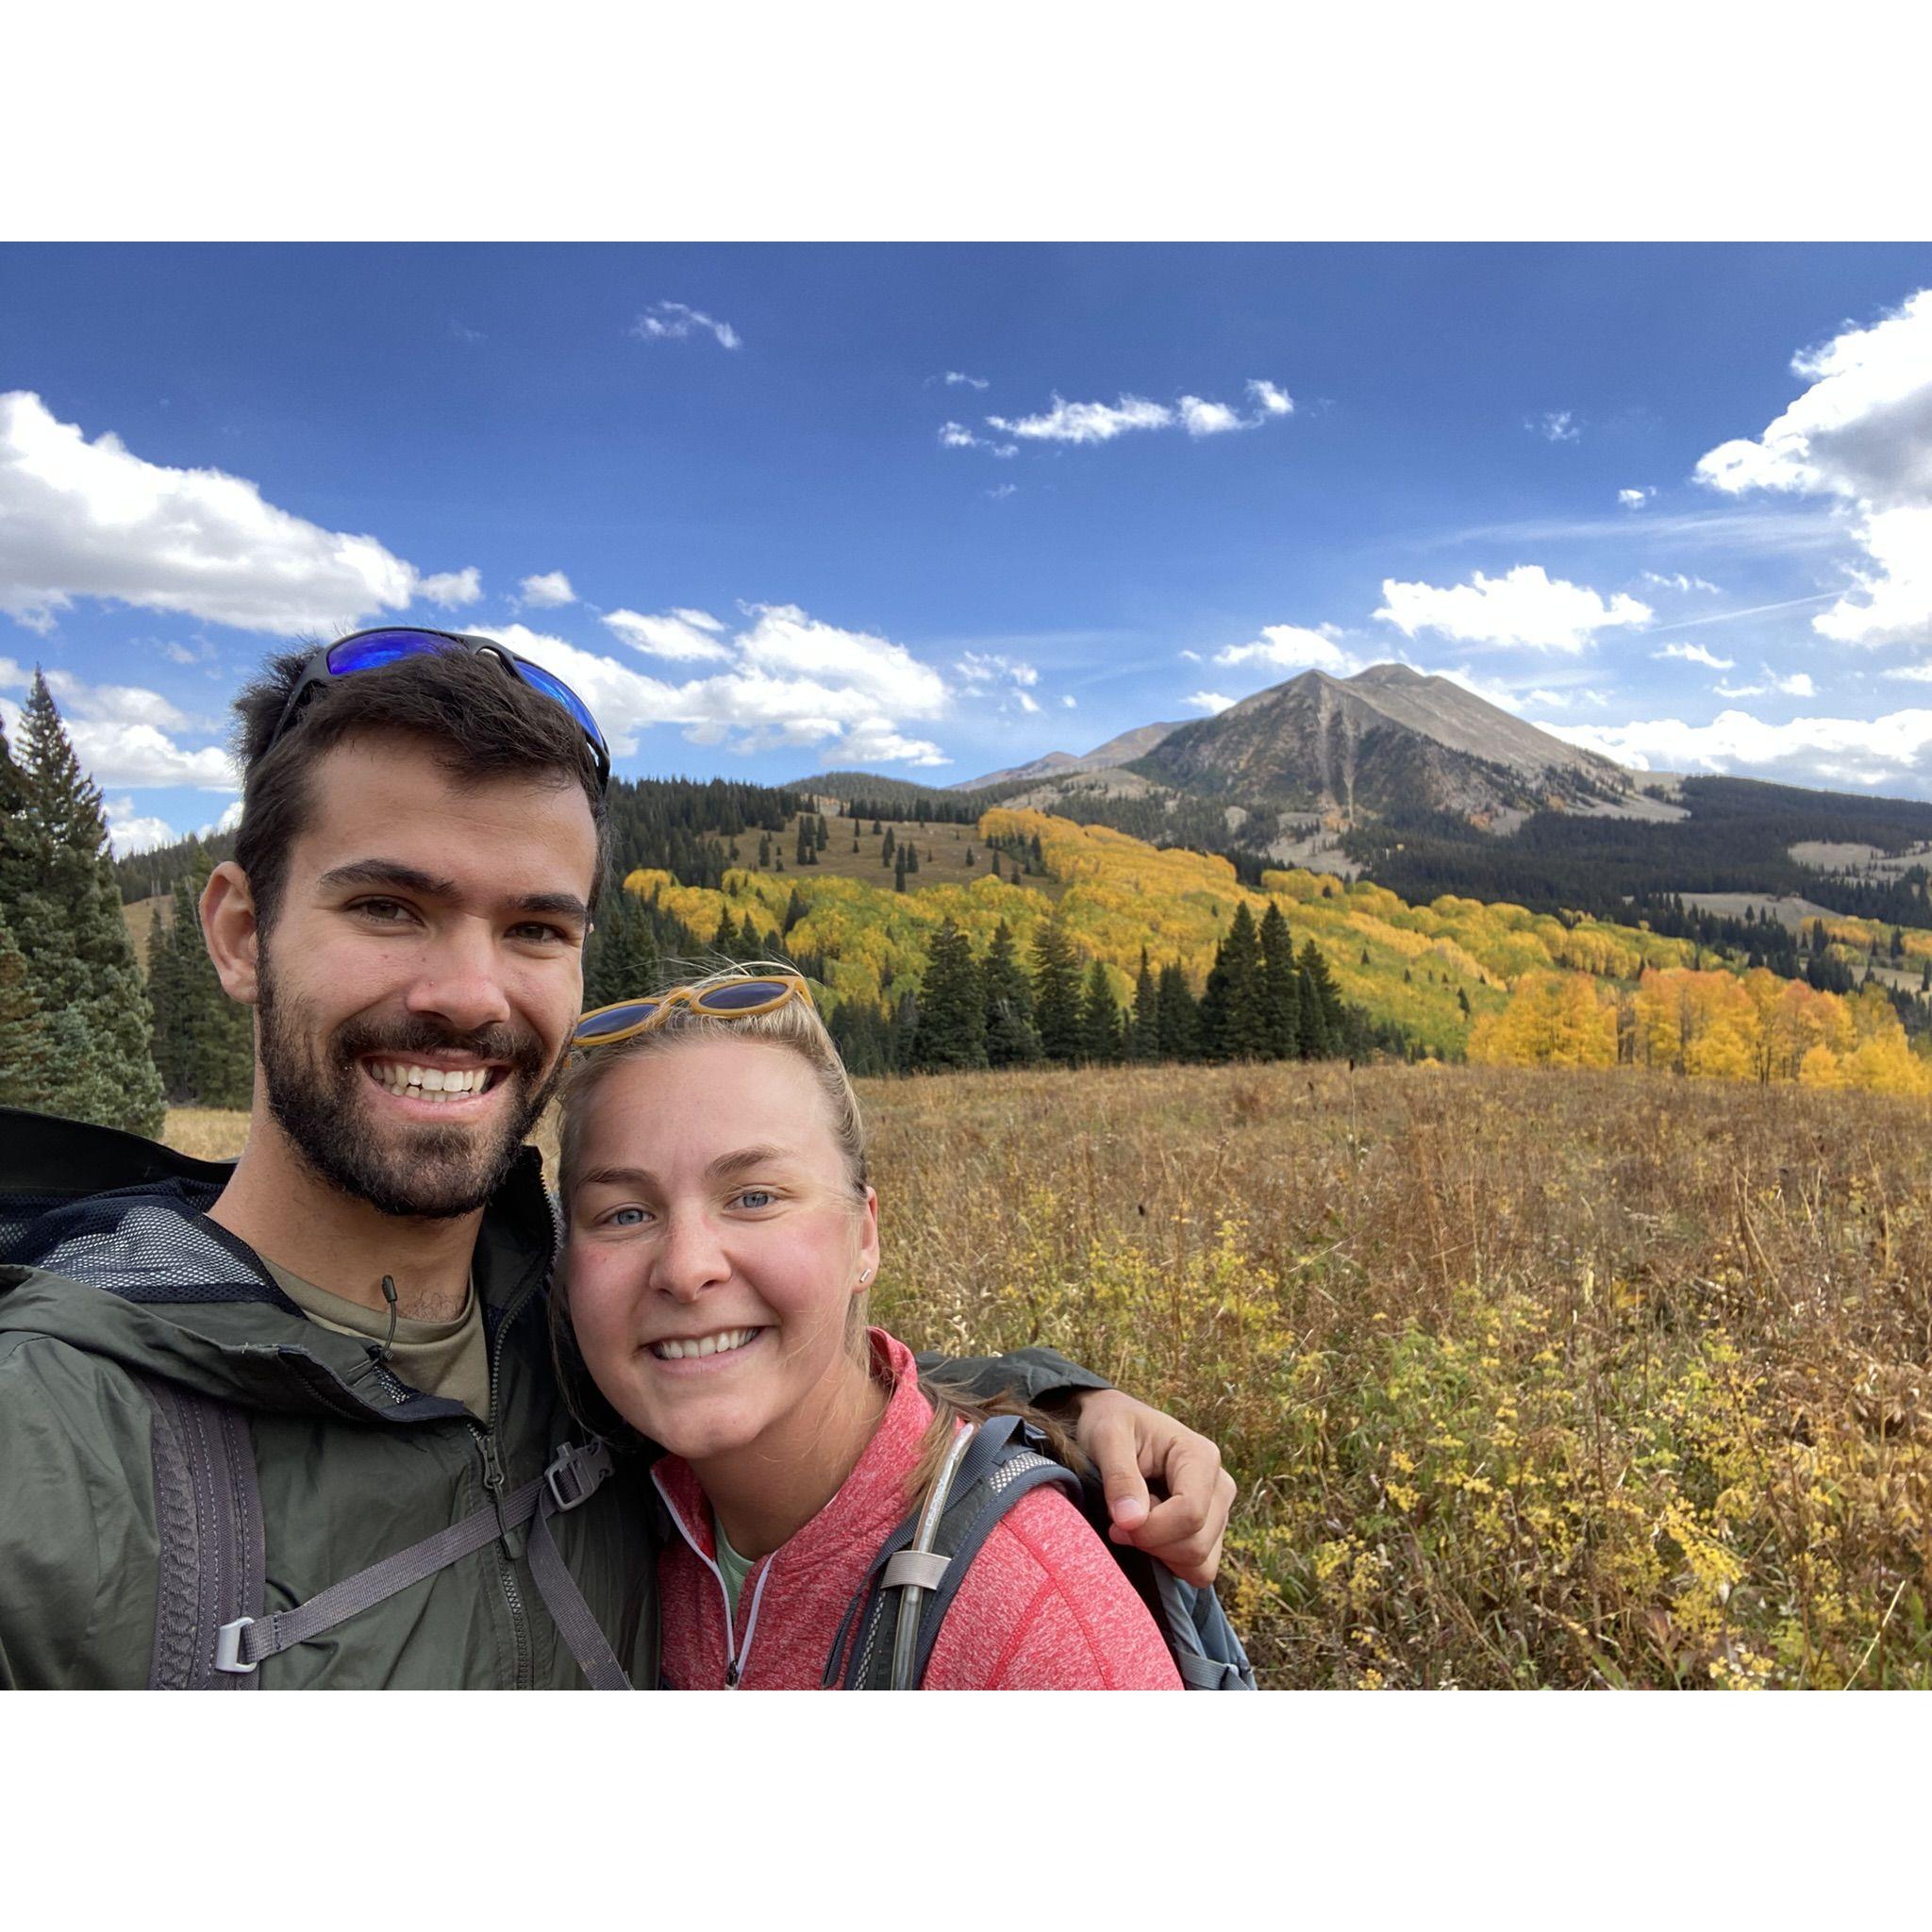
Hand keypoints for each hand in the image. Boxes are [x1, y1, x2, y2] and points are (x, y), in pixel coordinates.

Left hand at [1067, 1389, 1235, 1586]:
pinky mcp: (1210, 1532)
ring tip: (1138, 1520)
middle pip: (1197, 1545)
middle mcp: (1220, 1485)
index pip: (1190, 1513)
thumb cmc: (1111, 1423)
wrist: (1115, 1424)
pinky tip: (1149, 1533)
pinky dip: (1169, 1561)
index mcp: (1201, 1456)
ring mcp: (1219, 1511)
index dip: (1151, 1530)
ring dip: (1160, 1553)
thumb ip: (1119, 1476)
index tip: (1117, 1522)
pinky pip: (1198, 1569)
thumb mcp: (1106, 1437)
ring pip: (1200, 1564)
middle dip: (1152, 1544)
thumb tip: (1131, 1521)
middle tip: (1121, 1521)